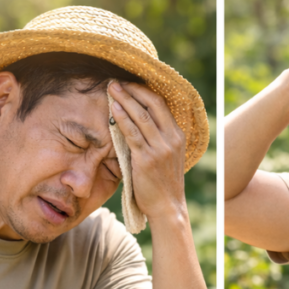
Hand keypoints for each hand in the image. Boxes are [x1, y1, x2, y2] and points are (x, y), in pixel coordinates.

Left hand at [108, 80, 187, 221]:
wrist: (167, 207)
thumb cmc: (163, 182)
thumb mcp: (167, 156)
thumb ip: (157, 139)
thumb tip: (138, 122)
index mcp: (178, 136)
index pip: (161, 104)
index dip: (143, 91)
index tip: (128, 83)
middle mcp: (172, 139)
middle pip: (152, 104)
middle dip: (132, 89)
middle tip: (115, 81)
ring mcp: (160, 149)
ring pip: (141, 116)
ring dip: (124, 99)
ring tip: (110, 89)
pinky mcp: (147, 159)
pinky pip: (132, 134)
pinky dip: (122, 119)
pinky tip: (113, 109)